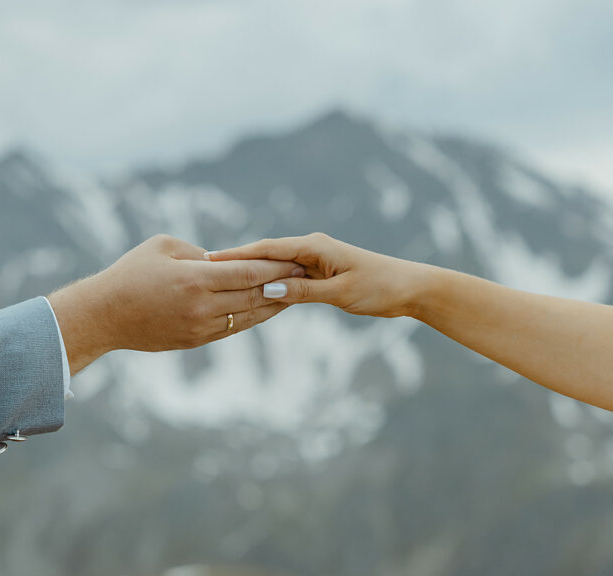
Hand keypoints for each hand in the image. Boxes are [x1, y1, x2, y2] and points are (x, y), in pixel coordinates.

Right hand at [48, 234, 301, 372]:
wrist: (104, 315)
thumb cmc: (131, 273)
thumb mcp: (164, 247)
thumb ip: (200, 252)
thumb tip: (227, 261)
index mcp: (195, 279)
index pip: (249, 272)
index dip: (277, 266)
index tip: (298, 259)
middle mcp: (202, 306)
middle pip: (255, 295)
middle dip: (284, 284)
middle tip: (307, 274)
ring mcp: (201, 327)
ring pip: (249, 316)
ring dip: (275, 304)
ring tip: (296, 292)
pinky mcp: (197, 340)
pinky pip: (234, 328)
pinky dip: (255, 317)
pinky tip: (268, 308)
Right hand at [204, 233, 431, 317]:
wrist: (411, 288)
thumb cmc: (381, 287)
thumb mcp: (342, 293)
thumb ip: (305, 292)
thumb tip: (268, 289)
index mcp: (315, 247)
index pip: (266, 249)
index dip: (236, 255)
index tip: (208, 260)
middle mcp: (312, 249)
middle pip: (265, 255)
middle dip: (236, 262)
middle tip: (201, 270)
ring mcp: (315, 261)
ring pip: (275, 267)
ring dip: (250, 274)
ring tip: (217, 281)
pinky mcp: (321, 273)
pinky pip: (288, 278)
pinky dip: (270, 283)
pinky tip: (252, 292)